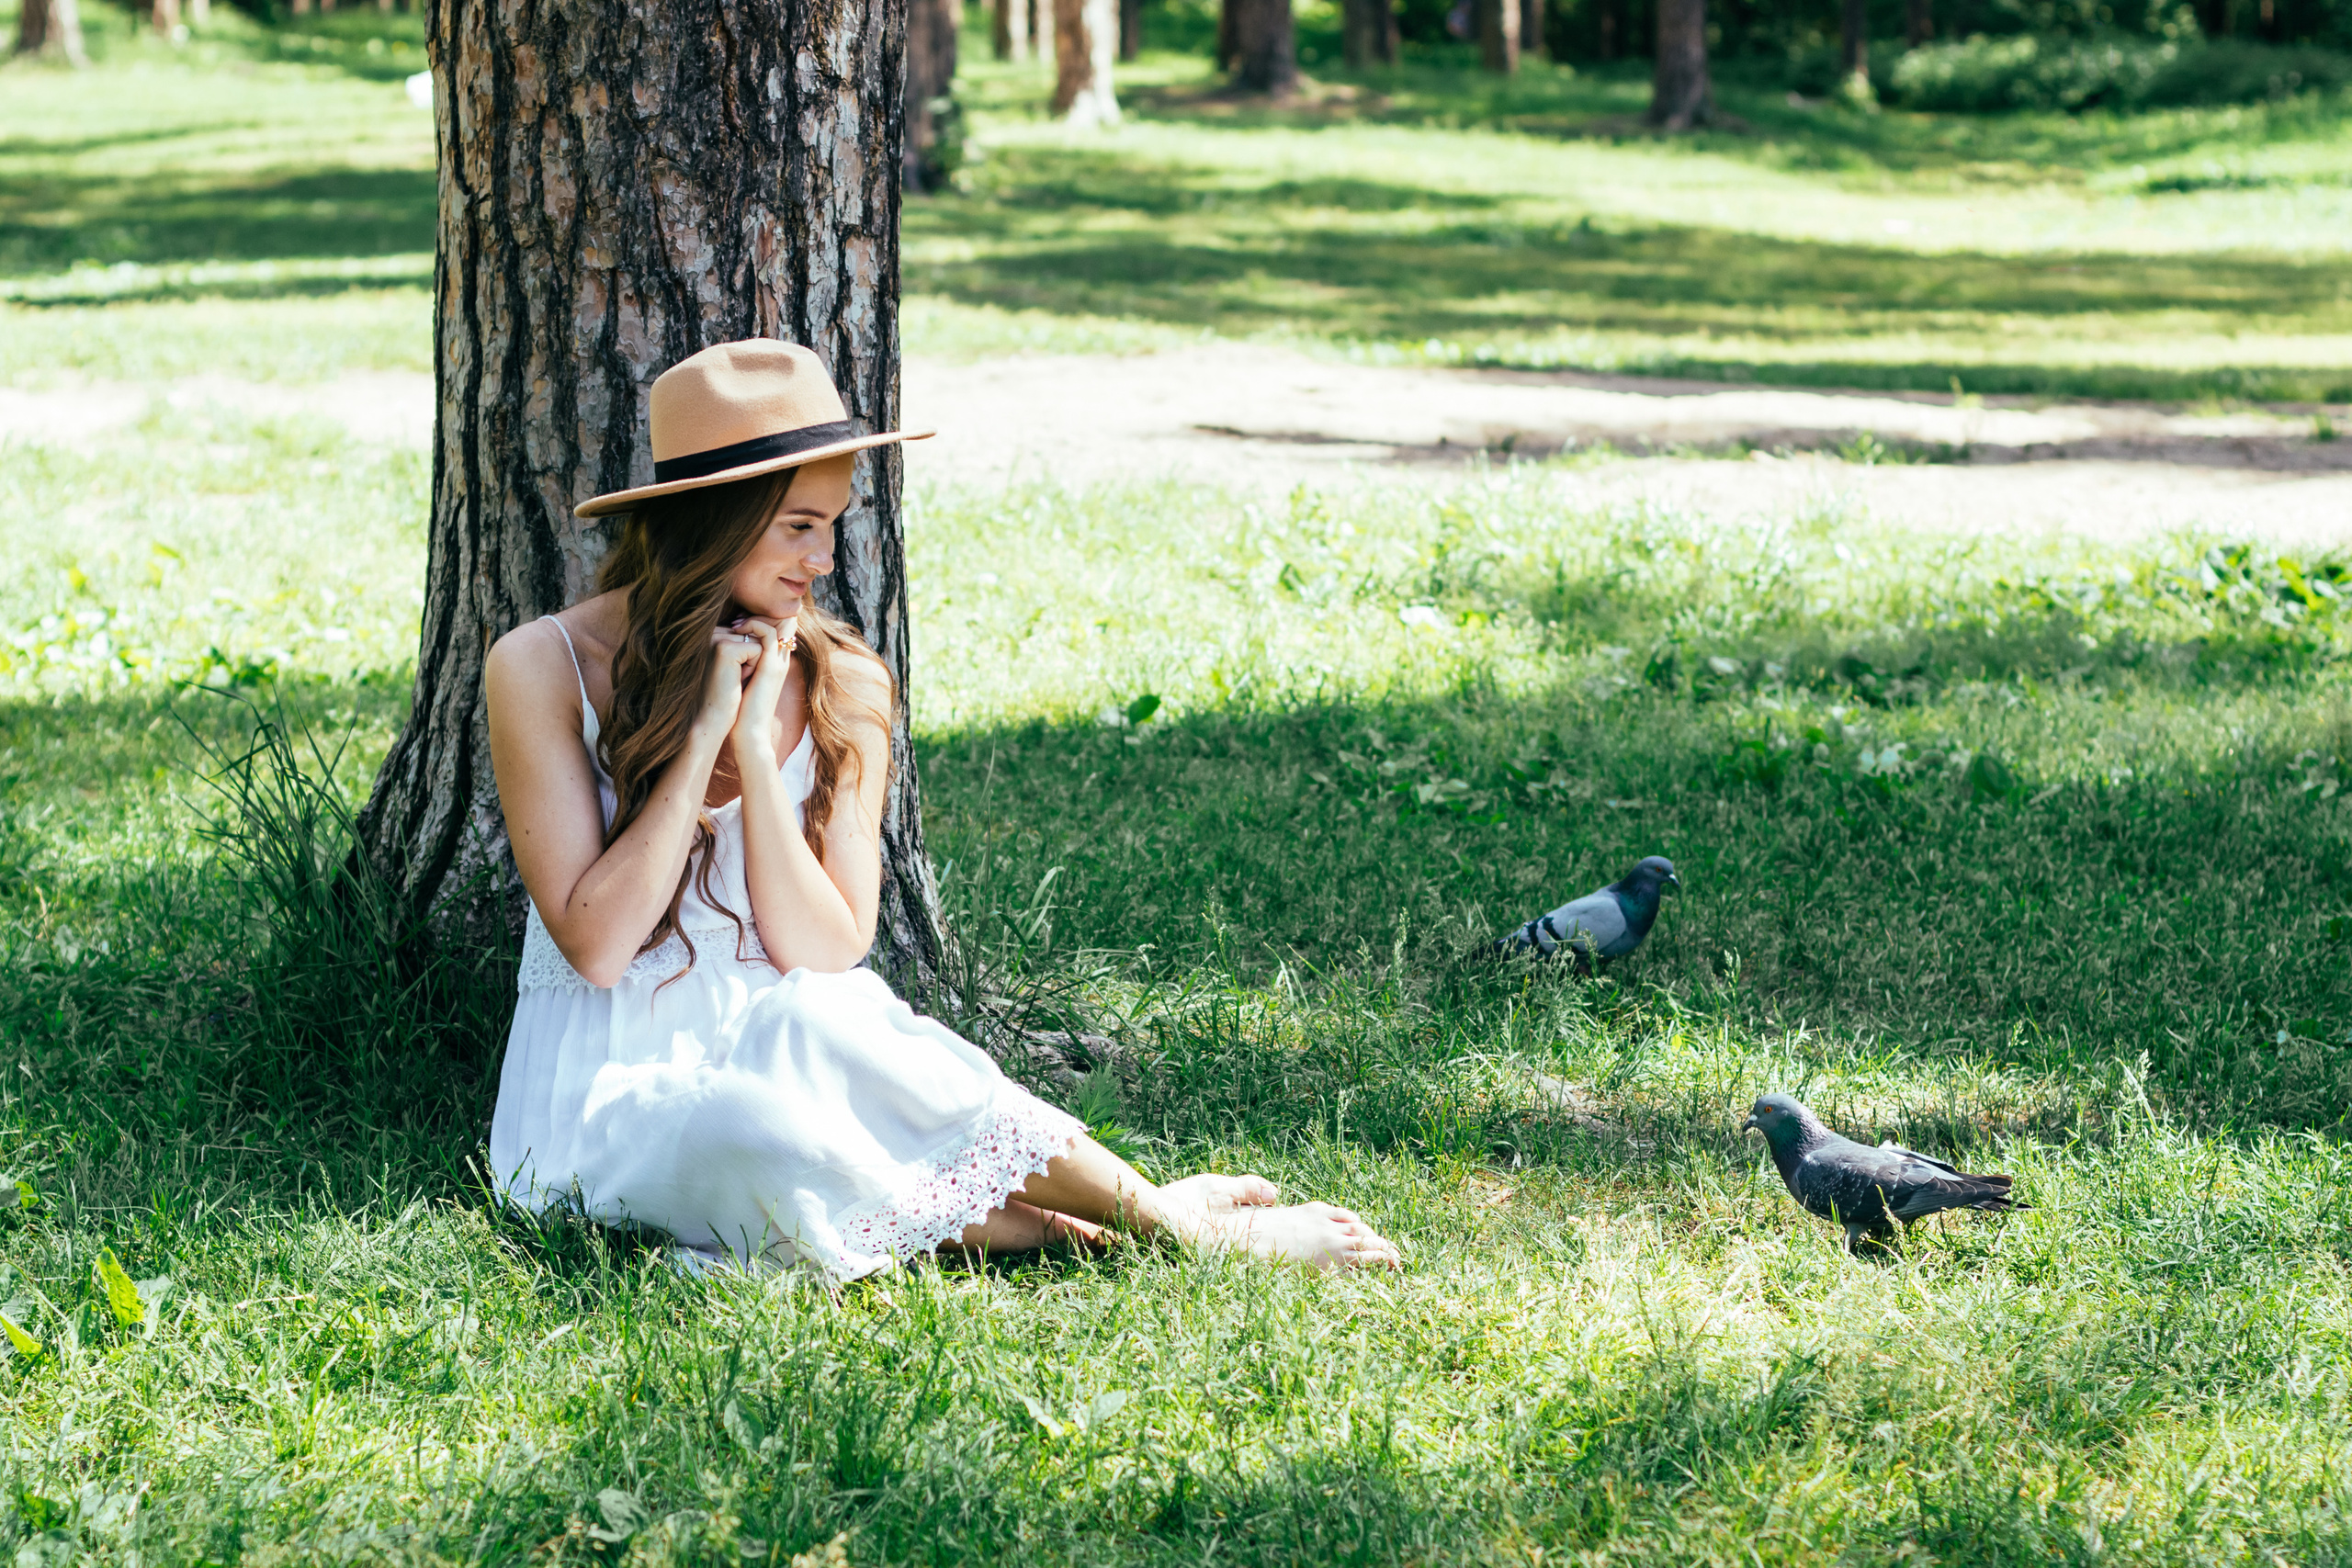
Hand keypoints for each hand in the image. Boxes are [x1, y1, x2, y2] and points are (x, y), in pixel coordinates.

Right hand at [695, 622, 762, 742]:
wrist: (714, 718)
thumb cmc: (729, 695)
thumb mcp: (741, 664)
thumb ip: (749, 643)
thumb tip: (773, 630)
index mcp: (714, 634)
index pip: (752, 634)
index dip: (751, 658)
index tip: (734, 675)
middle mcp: (712, 632)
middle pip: (757, 636)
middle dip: (754, 660)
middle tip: (735, 678)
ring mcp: (716, 638)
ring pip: (759, 642)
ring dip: (754, 664)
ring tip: (735, 679)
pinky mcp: (724, 648)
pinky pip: (758, 650)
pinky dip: (752, 668)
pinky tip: (736, 679)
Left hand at [727, 615, 796, 768]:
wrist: (748, 731)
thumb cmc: (740, 711)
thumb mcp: (742, 682)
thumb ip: (741, 664)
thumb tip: (727, 650)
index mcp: (776, 664)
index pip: (780, 630)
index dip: (763, 620)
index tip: (739, 623)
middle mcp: (781, 660)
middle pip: (784, 622)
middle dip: (762, 614)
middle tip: (738, 618)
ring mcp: (778, 662)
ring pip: (779, 622)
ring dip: (756, 618)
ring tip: (736, 624)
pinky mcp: (771, 666)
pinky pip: (768, 632)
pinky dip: (753, 625)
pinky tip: (736, 631)